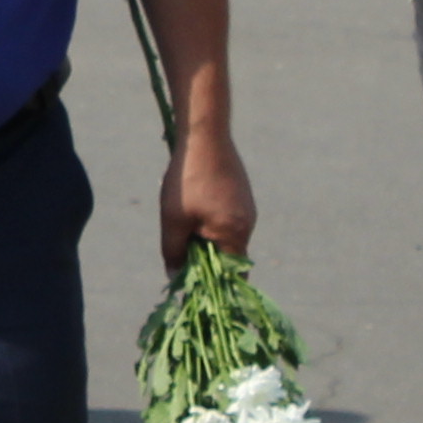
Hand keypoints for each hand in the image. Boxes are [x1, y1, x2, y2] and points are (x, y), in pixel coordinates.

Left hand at [163, 127, 257, 272]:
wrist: (203, 134)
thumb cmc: (187, 180)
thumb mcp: (174, 220)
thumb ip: (174, 252)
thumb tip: (175, 275)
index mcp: (236, 234)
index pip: (232, 274)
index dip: (214, 284)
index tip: (194, 287)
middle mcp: (248, 223)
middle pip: (228, 256)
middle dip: (204, 258)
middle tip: (179, 252)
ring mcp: (246, 207)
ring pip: (224, 235)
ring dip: (204, 237)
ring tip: (182, 221)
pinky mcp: (240, 194)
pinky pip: (225, 218)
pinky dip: (209, 221)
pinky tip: (191, 204)